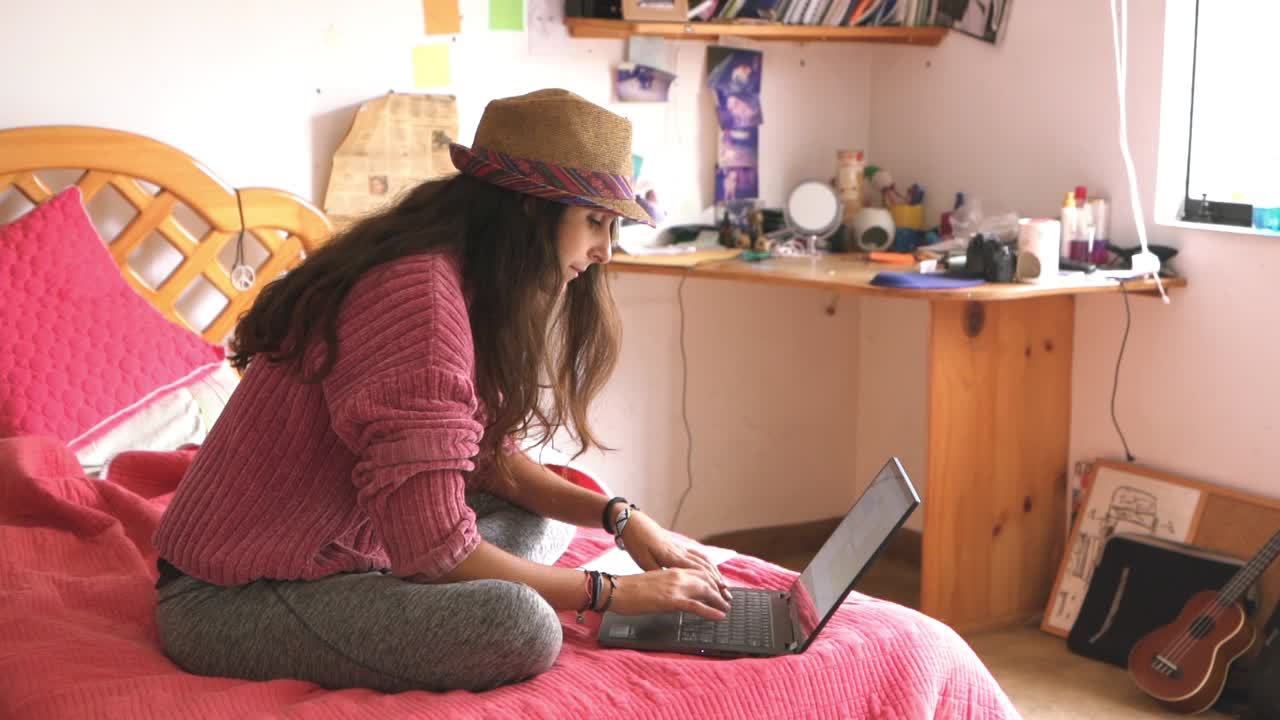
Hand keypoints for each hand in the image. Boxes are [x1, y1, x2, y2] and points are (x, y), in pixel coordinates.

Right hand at [608, 567, 731, 619]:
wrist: (617, 589)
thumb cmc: (631, 588)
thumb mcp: (654, 581)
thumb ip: (668, 583)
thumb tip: (677, 592)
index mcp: (673, 570)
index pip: (700, 572)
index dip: (714, 580)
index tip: (721, 588)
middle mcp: (677, 575)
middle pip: (707, 580)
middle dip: (720, 590)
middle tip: (728, 599)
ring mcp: (675, 587)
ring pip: (705, 591)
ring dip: (719, 600)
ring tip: (727, 608)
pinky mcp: (671, 600)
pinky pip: (697, 606)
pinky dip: (711, 611)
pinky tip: (719, 616)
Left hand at [619, 510, 732, 603]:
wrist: (633, 522)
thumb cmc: (636, 541)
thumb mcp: (643, 561)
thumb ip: (659, 573)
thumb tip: (672, 585)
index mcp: (672, 556)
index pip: (698, 572)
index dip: (711, 584)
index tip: (721, 594)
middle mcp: (680, 551)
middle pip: (705, 568)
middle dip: (718, 582)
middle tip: (728, 594)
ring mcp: (680, 547)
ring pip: (703, 560)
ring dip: (715, 573)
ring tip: (723, 584)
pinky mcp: (677, 546)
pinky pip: (697, 554)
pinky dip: (707, 563)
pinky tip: (710, 568)